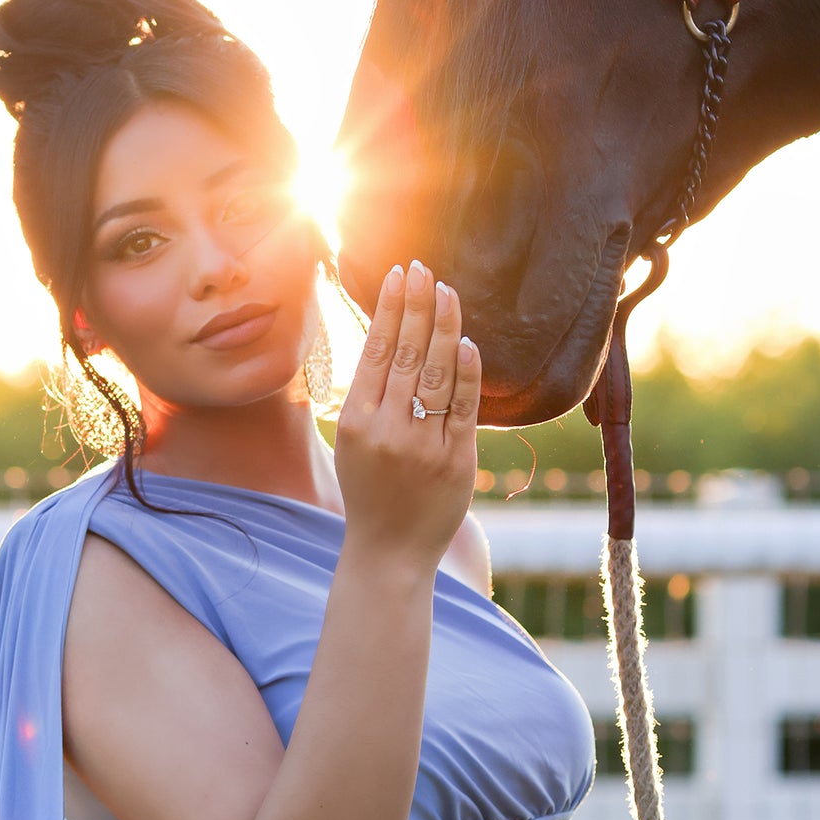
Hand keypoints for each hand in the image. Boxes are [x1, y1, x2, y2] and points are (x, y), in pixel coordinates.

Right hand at [333, 258, 480, 573]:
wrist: (389, 551)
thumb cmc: (370, 490)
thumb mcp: (353, 442)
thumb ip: (370, 395)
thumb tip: (390, 338)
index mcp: (354, 421)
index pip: (375, 351)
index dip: (388, 309)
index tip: (399, 274)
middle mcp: (385, 430)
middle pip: (404, 354)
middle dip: (416, 306)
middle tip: (424, 269)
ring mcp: (422, 445)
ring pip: (434, 373)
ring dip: (442, 327)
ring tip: (447, 291)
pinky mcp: (455, 460)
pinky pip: (462, 407)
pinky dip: (465, 372)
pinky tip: (467, 342)